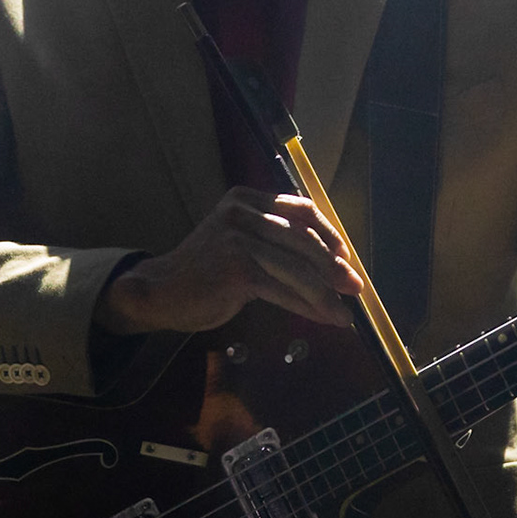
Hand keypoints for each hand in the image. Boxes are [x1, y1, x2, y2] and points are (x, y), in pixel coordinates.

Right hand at [95, 186, 363, 334]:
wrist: (161, 291)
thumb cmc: (206, 271)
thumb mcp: (240, 242)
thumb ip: (275, 242)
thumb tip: (332, 262)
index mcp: (246, 199)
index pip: (300, 209)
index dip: (329, 233)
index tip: (346, 256)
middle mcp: (242, 213)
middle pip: (303, 237)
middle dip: (334, 265)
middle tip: (355, 287)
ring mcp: (237, 239)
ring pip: (297, 267)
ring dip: (325, 293)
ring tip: (343, 312)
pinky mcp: (236, 269)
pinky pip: (283, 289)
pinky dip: (307, 306)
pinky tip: (323, 318)